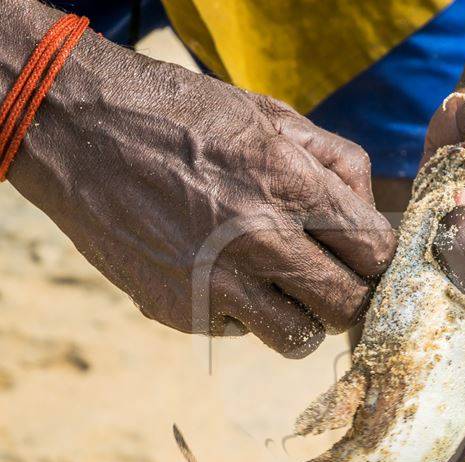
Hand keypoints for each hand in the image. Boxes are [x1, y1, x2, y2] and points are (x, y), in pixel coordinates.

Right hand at [8, 27, 394, 356]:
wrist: (79, 129)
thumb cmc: (185, 116)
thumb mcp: (273, 116)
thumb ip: (337, 163)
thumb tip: (371, 213)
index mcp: (290, 185)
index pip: (376, 253)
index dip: (381, 257)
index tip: (367, 254)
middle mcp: (257, 241)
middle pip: (348, 306)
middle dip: (351, 293)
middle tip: (336, 276)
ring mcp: (215, 284)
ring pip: (299, 339)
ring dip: (302, 316)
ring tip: (283, 285)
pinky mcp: (178, 310)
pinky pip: (241, 332)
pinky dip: (244, 313)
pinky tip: (222, 273)